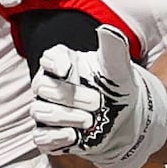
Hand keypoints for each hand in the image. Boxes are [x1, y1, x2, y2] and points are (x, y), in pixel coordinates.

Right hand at [28, 44, 166, 167]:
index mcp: (65, 64)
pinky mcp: (49, 134)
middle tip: (98, 103)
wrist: (127, 121)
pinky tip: (75, 137)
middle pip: (42, 86)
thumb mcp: (120, 70)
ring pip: (39, 111)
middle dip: (70, 96)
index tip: (67, 69)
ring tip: (91, 121)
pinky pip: (40, 137)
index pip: (49, 58)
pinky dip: (56, 138)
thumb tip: (107, 29)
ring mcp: (47, 110)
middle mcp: (51, 85)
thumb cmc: (118, 89)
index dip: (54, 63)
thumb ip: (114, 49)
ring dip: (65, 117)